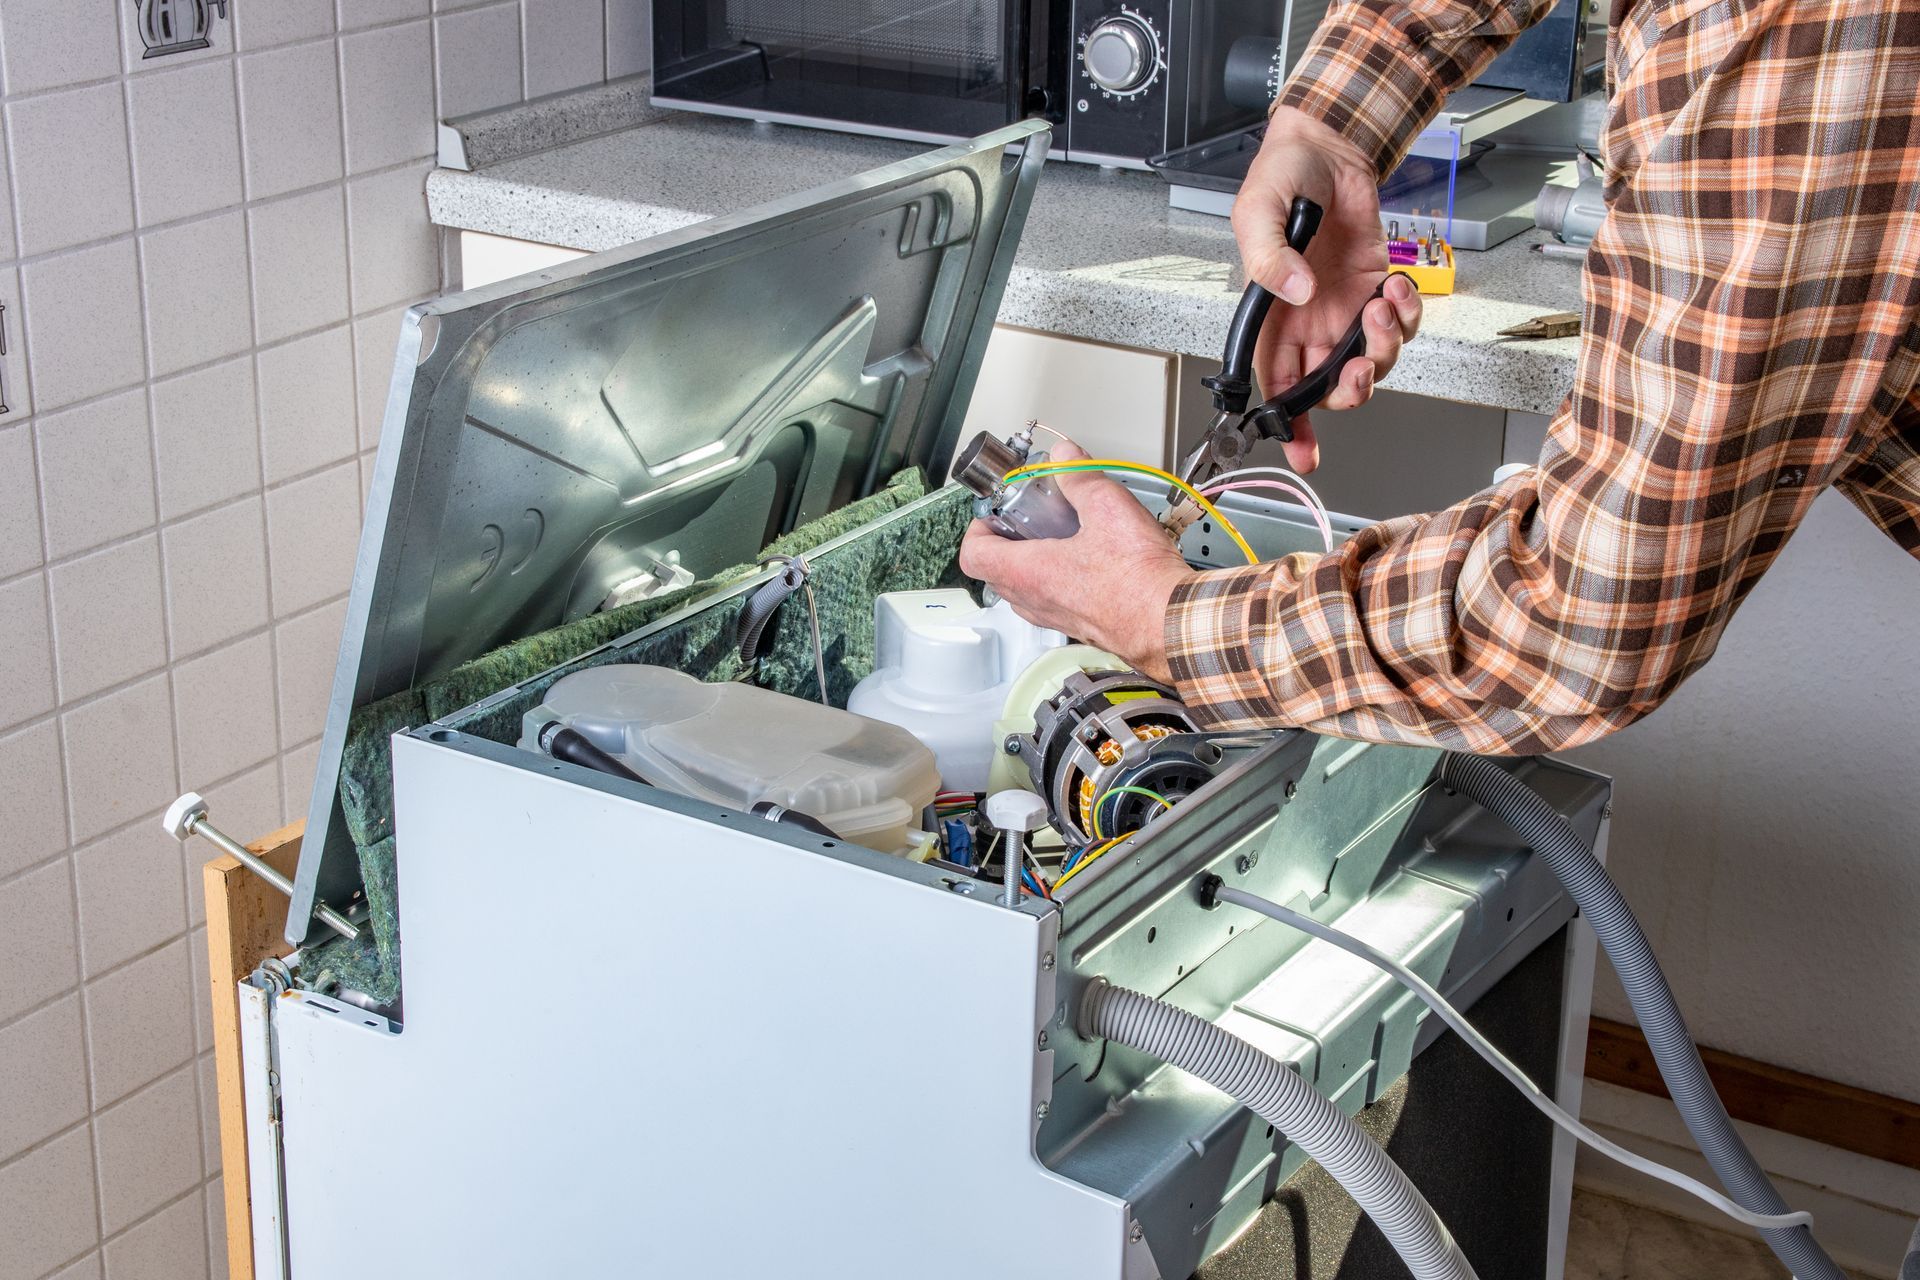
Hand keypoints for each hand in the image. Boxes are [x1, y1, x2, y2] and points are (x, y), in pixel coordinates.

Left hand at [958, 442, 1194, 682]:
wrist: (1170, 622)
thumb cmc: (1138, 580)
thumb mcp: (1107, 508)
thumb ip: (1079, 477)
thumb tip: (1064, 458)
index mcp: (1027, 573)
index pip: (973, 554)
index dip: (979, 526)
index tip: (997, 509)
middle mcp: (1033, 601)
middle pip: (995, 570)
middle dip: (1007, 538)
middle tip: (1030, 516)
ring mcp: (1054, 617)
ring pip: (1023, 588)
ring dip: (1031, 560)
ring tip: (1060, 534)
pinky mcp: (1077, 625)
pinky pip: (1051, 599)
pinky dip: (1056, 577)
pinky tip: (1087, 556)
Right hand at [1233, 106, 1423, 472]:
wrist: (1330, 147)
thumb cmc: (1283, 177)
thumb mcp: (1255, 212)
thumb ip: (1267, 259)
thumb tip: (1297, 295)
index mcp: (1271, 319)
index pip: (1277, 385)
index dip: (1290, 424)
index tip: (1303, 451)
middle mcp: (1310, 323)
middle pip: (1331, 387)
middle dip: (1351, 387)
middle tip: (1359, 365)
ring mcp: (1346, 309)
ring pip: (1373, 361)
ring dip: (1384, 344)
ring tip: (1380, 302)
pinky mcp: (1379, 289)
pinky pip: (1402, 324)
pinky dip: (1407, 312)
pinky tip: (1395, 284)